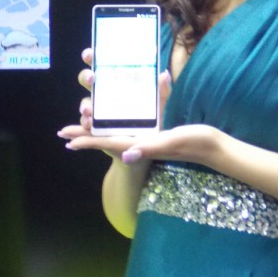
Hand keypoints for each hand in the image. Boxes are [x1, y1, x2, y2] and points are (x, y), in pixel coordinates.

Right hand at [58, 47, 174, 160]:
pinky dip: (78, 127)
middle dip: (86, 77)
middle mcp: (104, 95)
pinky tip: (79, 128)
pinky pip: (83, 126)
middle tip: (92, 78)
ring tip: (88, 111)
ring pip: (85, 104)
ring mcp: (98, 111)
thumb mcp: (158, 105)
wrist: (144, 145)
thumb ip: (161, 91)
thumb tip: (164, 74)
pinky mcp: (95, 128)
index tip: (90, 53)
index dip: (93, 58)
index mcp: (116, 84)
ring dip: (84, 105)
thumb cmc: (150, 119)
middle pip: (88, 80)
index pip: (102, 66)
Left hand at [61, 123, 223, 166]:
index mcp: (141, 143)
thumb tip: (126, 155)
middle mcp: (140, 143)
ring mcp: (146, 139)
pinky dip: (113, 126)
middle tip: (64, 132)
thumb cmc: (195, 143)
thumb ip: (150, 146)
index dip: (88, 141)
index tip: (68, 141)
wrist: (213, 149)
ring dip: (95, 130)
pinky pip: (128, 129)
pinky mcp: (154, 134)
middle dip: (85, 134)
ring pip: (114, 133)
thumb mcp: (173, 142)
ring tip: (77, 126)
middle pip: (106, 138)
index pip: (108, 143)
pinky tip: (108, 121)